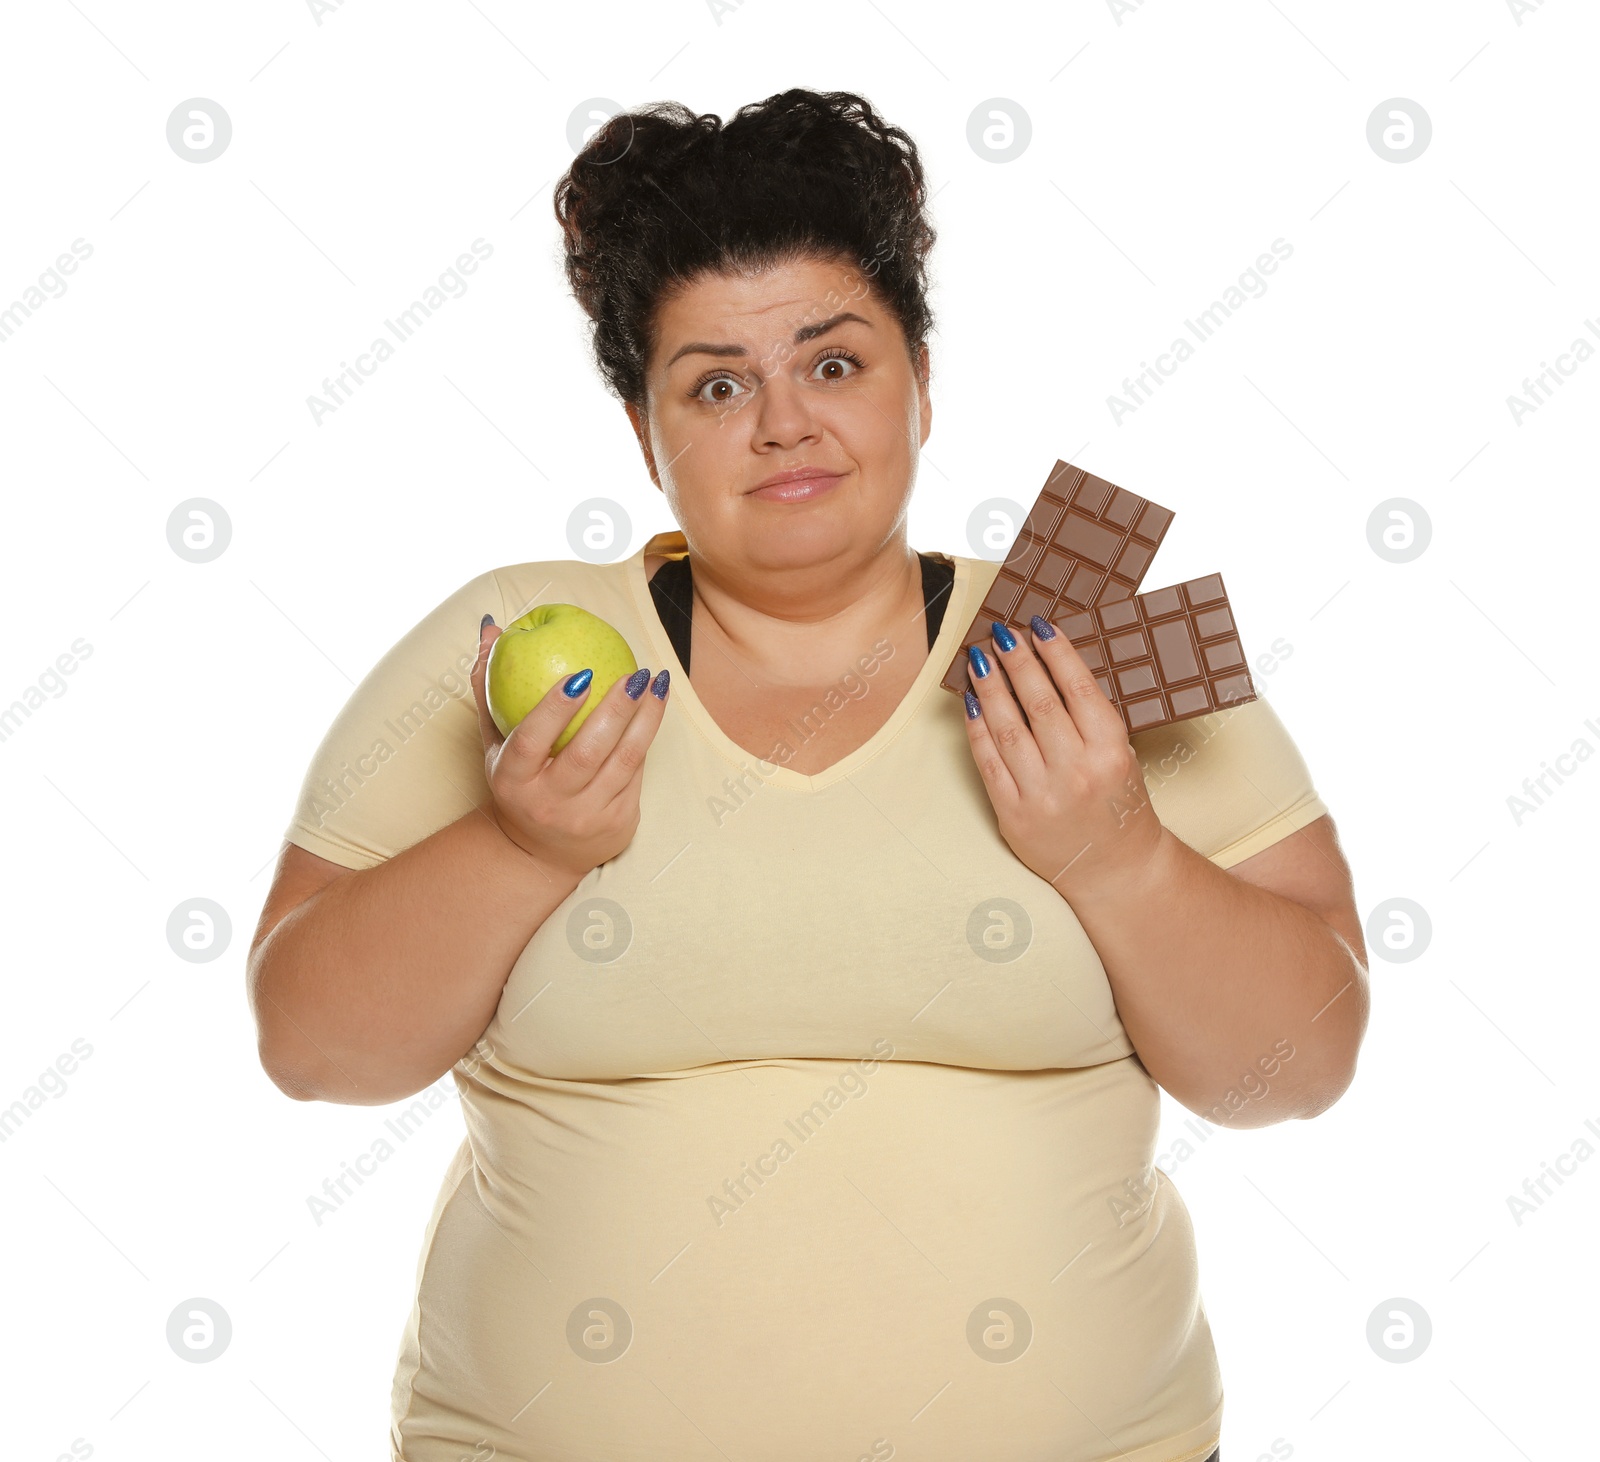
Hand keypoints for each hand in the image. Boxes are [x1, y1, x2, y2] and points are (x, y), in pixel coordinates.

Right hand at [470, 617, 668, 880]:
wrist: (539, 855)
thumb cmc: (517, 783)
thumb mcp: (493, 743)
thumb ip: (488, 686)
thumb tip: (491, 624)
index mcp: (512, 781)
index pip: (531, 742)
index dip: (554, 709)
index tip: (580, 674)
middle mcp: (548, 804)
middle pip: (587, 754)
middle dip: (616, 710)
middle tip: (635, 673)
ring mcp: (586, 818)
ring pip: (623, 762)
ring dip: (646, 719)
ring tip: (656, 682)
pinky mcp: (618, 824)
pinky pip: (636, 774)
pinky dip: (647, 738)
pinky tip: (655, 707)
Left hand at [962, 615, 1163, 901]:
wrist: (1116, 870)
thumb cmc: (1119, 806)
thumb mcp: (1121, 756)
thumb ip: (1090, 719)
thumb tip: (1047, 667)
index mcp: (1111, 752)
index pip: (1078, 689)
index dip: (1055, 653)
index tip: (1038, 625)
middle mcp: (1077, 772)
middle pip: (1039, 703)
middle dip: (1017, 661)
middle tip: (1001, 631)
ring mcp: (1042, 795)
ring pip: (1008, 728)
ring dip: (991, 687)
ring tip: (980, 657)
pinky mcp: (1013, 815)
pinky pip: (988, 762)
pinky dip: (977, 728)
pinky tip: (971, 701)